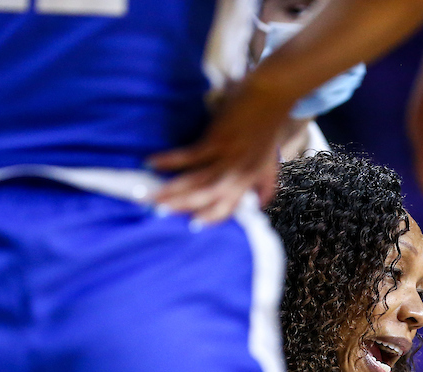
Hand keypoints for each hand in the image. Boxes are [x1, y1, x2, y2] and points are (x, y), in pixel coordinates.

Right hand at [149, 77, 290, 222]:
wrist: (272, 95)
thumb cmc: (269, 126)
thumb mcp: (271, 162)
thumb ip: (266, 186)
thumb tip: (259, 206)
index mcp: (249, 180)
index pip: (228, 208)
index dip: (210, 218)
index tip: (191, 225)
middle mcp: (238, 174)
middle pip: (206, 199)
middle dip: (181, 207)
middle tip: (158, 212)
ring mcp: (227, 157)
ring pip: (196, 182)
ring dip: (171, 190)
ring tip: (151, 195)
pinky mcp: (216, 139)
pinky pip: (189, 156)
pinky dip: (170, 160)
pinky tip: (152, 162)